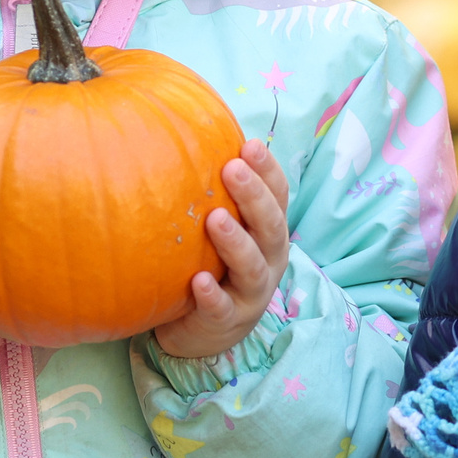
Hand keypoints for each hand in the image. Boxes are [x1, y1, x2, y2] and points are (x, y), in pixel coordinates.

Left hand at [151, 141, 292, 359]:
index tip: (248, 144)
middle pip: (271, 226)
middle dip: (254, 196)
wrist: (205, 330)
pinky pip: (222, 308)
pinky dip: (212, 294)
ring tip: (215, 218)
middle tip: (232, 168)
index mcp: (268, 232)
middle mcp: (268, 260)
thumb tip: (180, 128)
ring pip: (252, 267)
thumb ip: (212, 191)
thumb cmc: (211, 263)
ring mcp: (251, 293)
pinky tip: (197, 281)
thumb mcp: (220, 227)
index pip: (278, 196)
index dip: (267, 171)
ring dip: (236, 242)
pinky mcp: (227, 321)